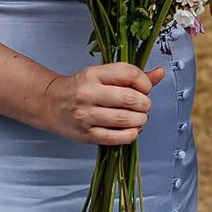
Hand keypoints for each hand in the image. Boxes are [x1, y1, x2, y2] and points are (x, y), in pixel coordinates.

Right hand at [41, 63, 161, 145]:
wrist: (50, 104)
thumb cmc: (80, 88)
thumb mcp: (102, 75)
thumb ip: (131, 75)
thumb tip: (160, 73)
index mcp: (94, 74)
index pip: (130, 74)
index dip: (145, 82)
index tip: (145, 88)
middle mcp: (88, 94)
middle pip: (130, 98)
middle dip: (145, 104)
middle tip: (144, 106)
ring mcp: (86, 115)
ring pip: (125, 119)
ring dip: (140, 120)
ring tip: (139, 118)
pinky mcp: (87, 135)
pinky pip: (117, 138)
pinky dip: (131, 135)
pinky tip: (131, 130)